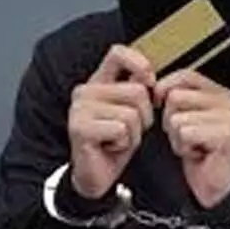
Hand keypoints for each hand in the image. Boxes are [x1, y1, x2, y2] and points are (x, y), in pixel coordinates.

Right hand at [68, 45, 154, 198]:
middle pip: (137, 92)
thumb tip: (149, 78)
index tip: (150, 82)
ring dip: (134, 134)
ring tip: (118, 140)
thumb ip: (137, 90)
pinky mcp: (79, 128)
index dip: (140, 63)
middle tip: (128, 131)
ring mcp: (79, 109)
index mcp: (98, 82)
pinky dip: (124, 143)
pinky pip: (121, 130)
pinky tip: (110, 147)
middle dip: (144, 117)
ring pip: (131, 114)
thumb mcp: (131, 112)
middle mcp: (85, 91)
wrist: (97, 175)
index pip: (118, 53)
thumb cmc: (114, 142)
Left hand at [154, 69, 229, 208]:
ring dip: (177, 137)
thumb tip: (149, 83)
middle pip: (176, 97)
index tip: (159, 103)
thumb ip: (172, 95)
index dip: (165, 88)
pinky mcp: (226, 135)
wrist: (213, 184)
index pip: (186, 75)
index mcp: (221, 93)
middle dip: (171, 120)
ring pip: (178, 117)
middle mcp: (229, 102)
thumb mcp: (183, 116)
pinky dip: (184, 147)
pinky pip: (186, 132)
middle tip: (187, 136)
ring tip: (192, 146)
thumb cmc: (198, 151)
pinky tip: (197, 154)